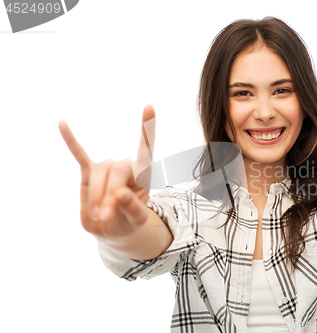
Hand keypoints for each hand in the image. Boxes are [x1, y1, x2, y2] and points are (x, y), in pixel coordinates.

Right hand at [58, 105, 156, 241]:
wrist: (112, 229)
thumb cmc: (128, 221)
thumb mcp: (135, 220)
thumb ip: (132, 208)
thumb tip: (121, 193)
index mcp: (143, 174)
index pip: (146, 149)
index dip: (148, 128)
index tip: (149, 107)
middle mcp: (126, 165)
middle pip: (115, 170)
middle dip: (109, 195)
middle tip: (107, 216)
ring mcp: (107, 167)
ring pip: (97, 173)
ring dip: (95, 196)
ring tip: (99, 215)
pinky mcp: (89, 172)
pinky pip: (79, 155)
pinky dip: (71, 141)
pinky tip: (62, 125)